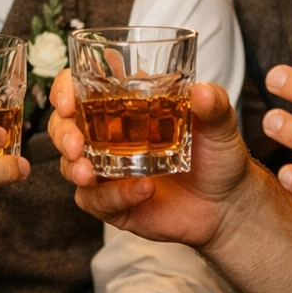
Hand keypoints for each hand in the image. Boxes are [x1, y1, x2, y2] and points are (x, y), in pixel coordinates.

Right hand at [47, 70, 267, 248]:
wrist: (229, 203)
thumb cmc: (218, 155)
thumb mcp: (220, 124)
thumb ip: (214, 105)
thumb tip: (203, 91)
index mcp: (124, 106)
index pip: (79, 89)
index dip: (64, 91)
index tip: (68, 101)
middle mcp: (108, 136)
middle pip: (64, 128)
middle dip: (62, 134)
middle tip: (76, 145)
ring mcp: (108, 171)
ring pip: (70, 167)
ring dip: (76, 169)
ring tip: (91, 173)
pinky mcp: (114, 202)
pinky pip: (99, 201)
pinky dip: (116, 195)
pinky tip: (142, 189)